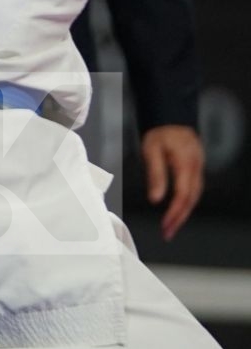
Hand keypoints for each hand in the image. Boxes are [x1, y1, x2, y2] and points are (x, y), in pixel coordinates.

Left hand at [142, 124, 204, 240]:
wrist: (171, 116)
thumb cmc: (160, 132)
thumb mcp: (151, 151)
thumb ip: (155, 175)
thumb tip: (155, 198)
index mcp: (185, 166)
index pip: (183, 196)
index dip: (175, 214)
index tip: (165, 226)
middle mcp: (195, 169)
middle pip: (191, 200)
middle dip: (180, 219)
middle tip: (167, 233)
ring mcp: (198, 169)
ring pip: (194, 196)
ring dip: (184, 213)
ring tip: (171, 226)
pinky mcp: (195, 168)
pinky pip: (194, 190)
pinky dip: (187, 203)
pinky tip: (178, 209)